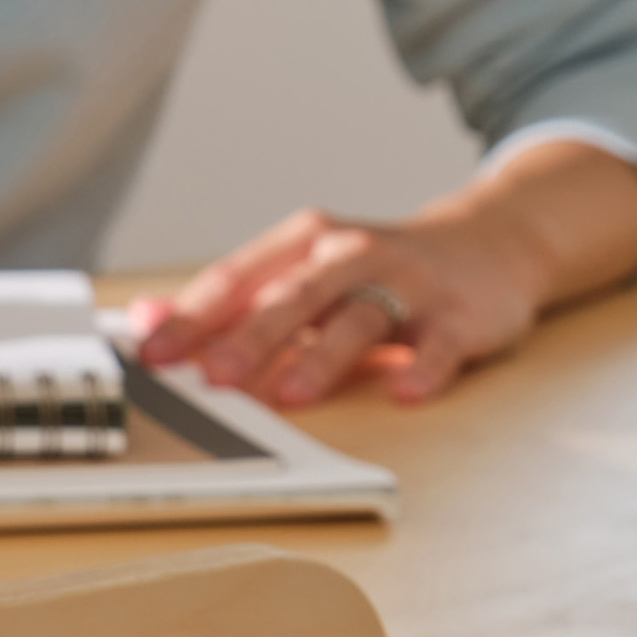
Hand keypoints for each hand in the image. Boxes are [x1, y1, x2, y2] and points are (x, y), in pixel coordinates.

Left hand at [132, 206, 555, 409]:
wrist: (490, 244)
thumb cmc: (378, 269)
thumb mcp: (301, 271)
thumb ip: (231, 298)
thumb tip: (146, 318)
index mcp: (304, 242)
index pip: (239, 278)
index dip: (194, 316)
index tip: (152, 353)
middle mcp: (352, 254)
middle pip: (294, 295)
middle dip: (250, 336)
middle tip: (213, 376)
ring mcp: (408, 284)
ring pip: (359, 319)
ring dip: (323, 358)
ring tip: (291, 394)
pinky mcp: (460, 315)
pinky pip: (440, 344)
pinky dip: (424, 367)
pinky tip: (404, 391)